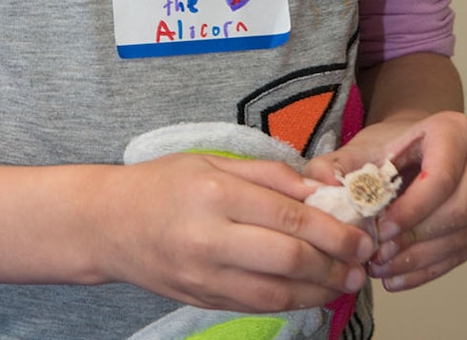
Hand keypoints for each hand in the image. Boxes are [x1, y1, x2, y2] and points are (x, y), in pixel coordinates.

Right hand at [100, 152, 371, 311]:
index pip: (289, 216)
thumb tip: (323, 192)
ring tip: (344, 279)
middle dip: (336, 262)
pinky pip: (260, 305)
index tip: (361, 233)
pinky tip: (311, 289)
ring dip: (322, 289)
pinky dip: (294, 301)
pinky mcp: (203, 299)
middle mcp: (209, 236)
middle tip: (361, 259)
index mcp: (213, 191)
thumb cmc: (158, 185)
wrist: (105, 223)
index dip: (335, 229)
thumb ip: (269, 175)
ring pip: (280, 292)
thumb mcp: (208, 161)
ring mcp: (205, 274)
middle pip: (290, 258)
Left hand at [305, 112, 466, 291]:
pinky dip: (430, 268)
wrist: (413, 146)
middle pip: (458, 211)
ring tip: (382, 268)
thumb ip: (335, 164)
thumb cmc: (388, 145)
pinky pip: (464, 252)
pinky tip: (399, 277)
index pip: (440, 178)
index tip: (382, 228)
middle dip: (416, 239)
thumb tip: (321, 186)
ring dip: (420, 259)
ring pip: (463, 236)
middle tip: (379, 254)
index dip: (412, 209)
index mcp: (453, 132)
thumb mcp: (359, 147)